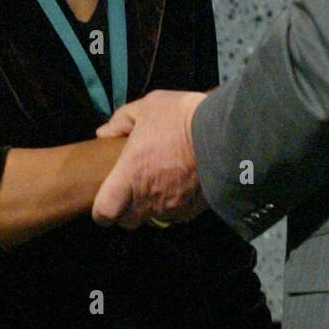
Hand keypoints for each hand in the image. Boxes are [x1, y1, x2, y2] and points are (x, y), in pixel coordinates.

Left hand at [92, 89, 207, 228]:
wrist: (226, 132)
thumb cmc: (181, 117)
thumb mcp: (147, 107)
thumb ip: (121, 121)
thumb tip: (103, 132)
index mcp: (130, 174)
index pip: (105, 212)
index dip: (102, 211)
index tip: (108, 200)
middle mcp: (149, 197)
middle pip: (128, 221)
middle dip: (127, 210)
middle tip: (134, 189)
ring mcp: (172, 207)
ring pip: (153, 219)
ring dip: (153, 207)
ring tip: (161, 185)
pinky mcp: (193, 210)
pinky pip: (177, 216)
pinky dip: (176, 206)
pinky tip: (181, 186)